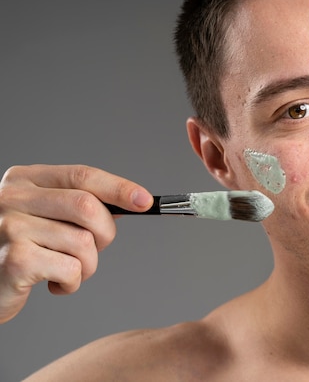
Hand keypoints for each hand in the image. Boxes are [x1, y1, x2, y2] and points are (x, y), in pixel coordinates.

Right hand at [0, 164, 152, 323]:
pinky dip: (73, 283)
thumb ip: (80, 206)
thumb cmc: (21, 250)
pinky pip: (71, 269)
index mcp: (25, 179)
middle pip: (87, 206)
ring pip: (83, 242)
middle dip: (106, 233)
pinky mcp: (14, 260)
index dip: (118, 188)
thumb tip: (133, 201)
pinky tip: (53, 284)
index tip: (145, 201)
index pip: (82, 175)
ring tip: (66, 270)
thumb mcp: (45, 217)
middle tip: (96, 248)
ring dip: (88, 265)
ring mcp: (10, 227)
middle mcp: (13, 197)